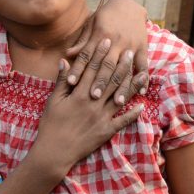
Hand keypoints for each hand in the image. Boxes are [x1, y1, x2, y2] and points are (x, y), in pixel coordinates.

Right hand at [30, 47, 141, 176]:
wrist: (54, 152)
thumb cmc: (50, 125)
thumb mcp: (53, 101)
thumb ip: (62, 81)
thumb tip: (65, 61)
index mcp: (79, 95)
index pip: (92, 70)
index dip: (100, 54)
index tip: (107, 41)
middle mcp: (93, 103)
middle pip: (109, 80)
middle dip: (120, 64)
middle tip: (129, 51)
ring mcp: (102, 117)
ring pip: (120, 97)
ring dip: (132, 84)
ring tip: (143, 73)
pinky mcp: (106, 131)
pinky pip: (123, 121)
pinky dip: (133, 114)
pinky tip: (142, 106)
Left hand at [65, 0, 148, 102]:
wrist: (128, 5)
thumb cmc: (105, 17)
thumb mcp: (91, 24)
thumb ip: (82, 42)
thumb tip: (68, 54)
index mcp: (100, 35)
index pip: (86, 55)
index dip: (78, 69)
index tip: (71, 83)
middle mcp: (116, 41)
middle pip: (106, 65)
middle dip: (99, 82)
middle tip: (93, 98)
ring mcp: (130, 45)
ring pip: (125, 68)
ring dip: (121, 86)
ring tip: (116, 102)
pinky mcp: (142, 47)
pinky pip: (143, 65)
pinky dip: (143, 79)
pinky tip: (141, 93)